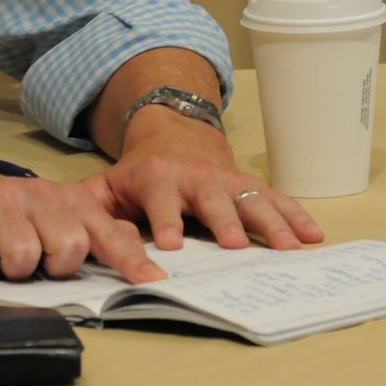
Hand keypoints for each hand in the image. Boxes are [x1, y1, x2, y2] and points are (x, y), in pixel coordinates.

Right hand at [0, 152, 163, 284]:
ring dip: (11, 270)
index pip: (105, 231)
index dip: (129, 258)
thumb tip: (129, 241)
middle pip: (68, 249)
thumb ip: (89, 227)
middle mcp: (35, 193)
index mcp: (62, 196)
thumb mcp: (49, 213)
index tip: (152, 280)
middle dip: (51, 266)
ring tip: (1, 254)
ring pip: (24, 259)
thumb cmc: (0, 210)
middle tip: (34, 258)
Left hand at [83, 107, 323, 251]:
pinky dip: (296, 216)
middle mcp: (195, 177)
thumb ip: (88, 204)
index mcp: (157, 178)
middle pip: (212, 199)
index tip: (173, 246)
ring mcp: (226, 180)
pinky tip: (314, 237)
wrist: (173, 137)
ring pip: (251, 198)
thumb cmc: (139, 175)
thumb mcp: (108, 185)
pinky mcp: (250, 185)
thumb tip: (71, 229)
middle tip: (234, 245)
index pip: (159, 198)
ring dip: (271, 223)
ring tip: (290, 248)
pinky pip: (276, 199)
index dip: (165, 220)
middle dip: (223, 221)